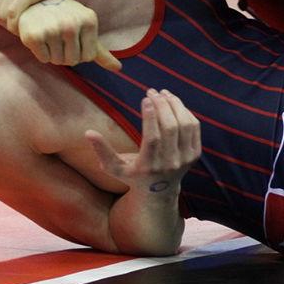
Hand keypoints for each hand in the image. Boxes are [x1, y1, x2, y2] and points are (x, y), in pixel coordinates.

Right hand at [17, 0, 121, 71]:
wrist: (34, 2)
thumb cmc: (65, 17)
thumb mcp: (86, 29)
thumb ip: (101, 51)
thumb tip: (119, 68)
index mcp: (89, 21)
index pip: (88, 57)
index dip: (79, 53)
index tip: (72, 38)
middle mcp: (72, 24)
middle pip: (72, 61)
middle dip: (65, 54)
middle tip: (58, 37)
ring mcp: (53, 29)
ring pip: (57, 61)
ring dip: (52, 53)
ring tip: (49, 34)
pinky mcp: (34, 35)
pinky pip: (43, 59)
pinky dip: (40, 52)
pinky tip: (39, 36)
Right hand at [85, 89, 200, 192]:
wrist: (159, 192)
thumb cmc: (133, 176)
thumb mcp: (114, 168)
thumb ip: (101, 151)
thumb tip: (88, 132)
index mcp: (148, 167)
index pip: (153, 138)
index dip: (150, 116)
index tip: (145, 98)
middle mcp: (169, 164)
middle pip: (170, 128)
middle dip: (162, 105)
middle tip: (153, 92)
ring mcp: (185, 159)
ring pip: (184, 125)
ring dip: (175, 105)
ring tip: (164, 93)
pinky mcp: (195, 154)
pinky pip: (194, 127)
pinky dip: (185, 112)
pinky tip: (174, 103)